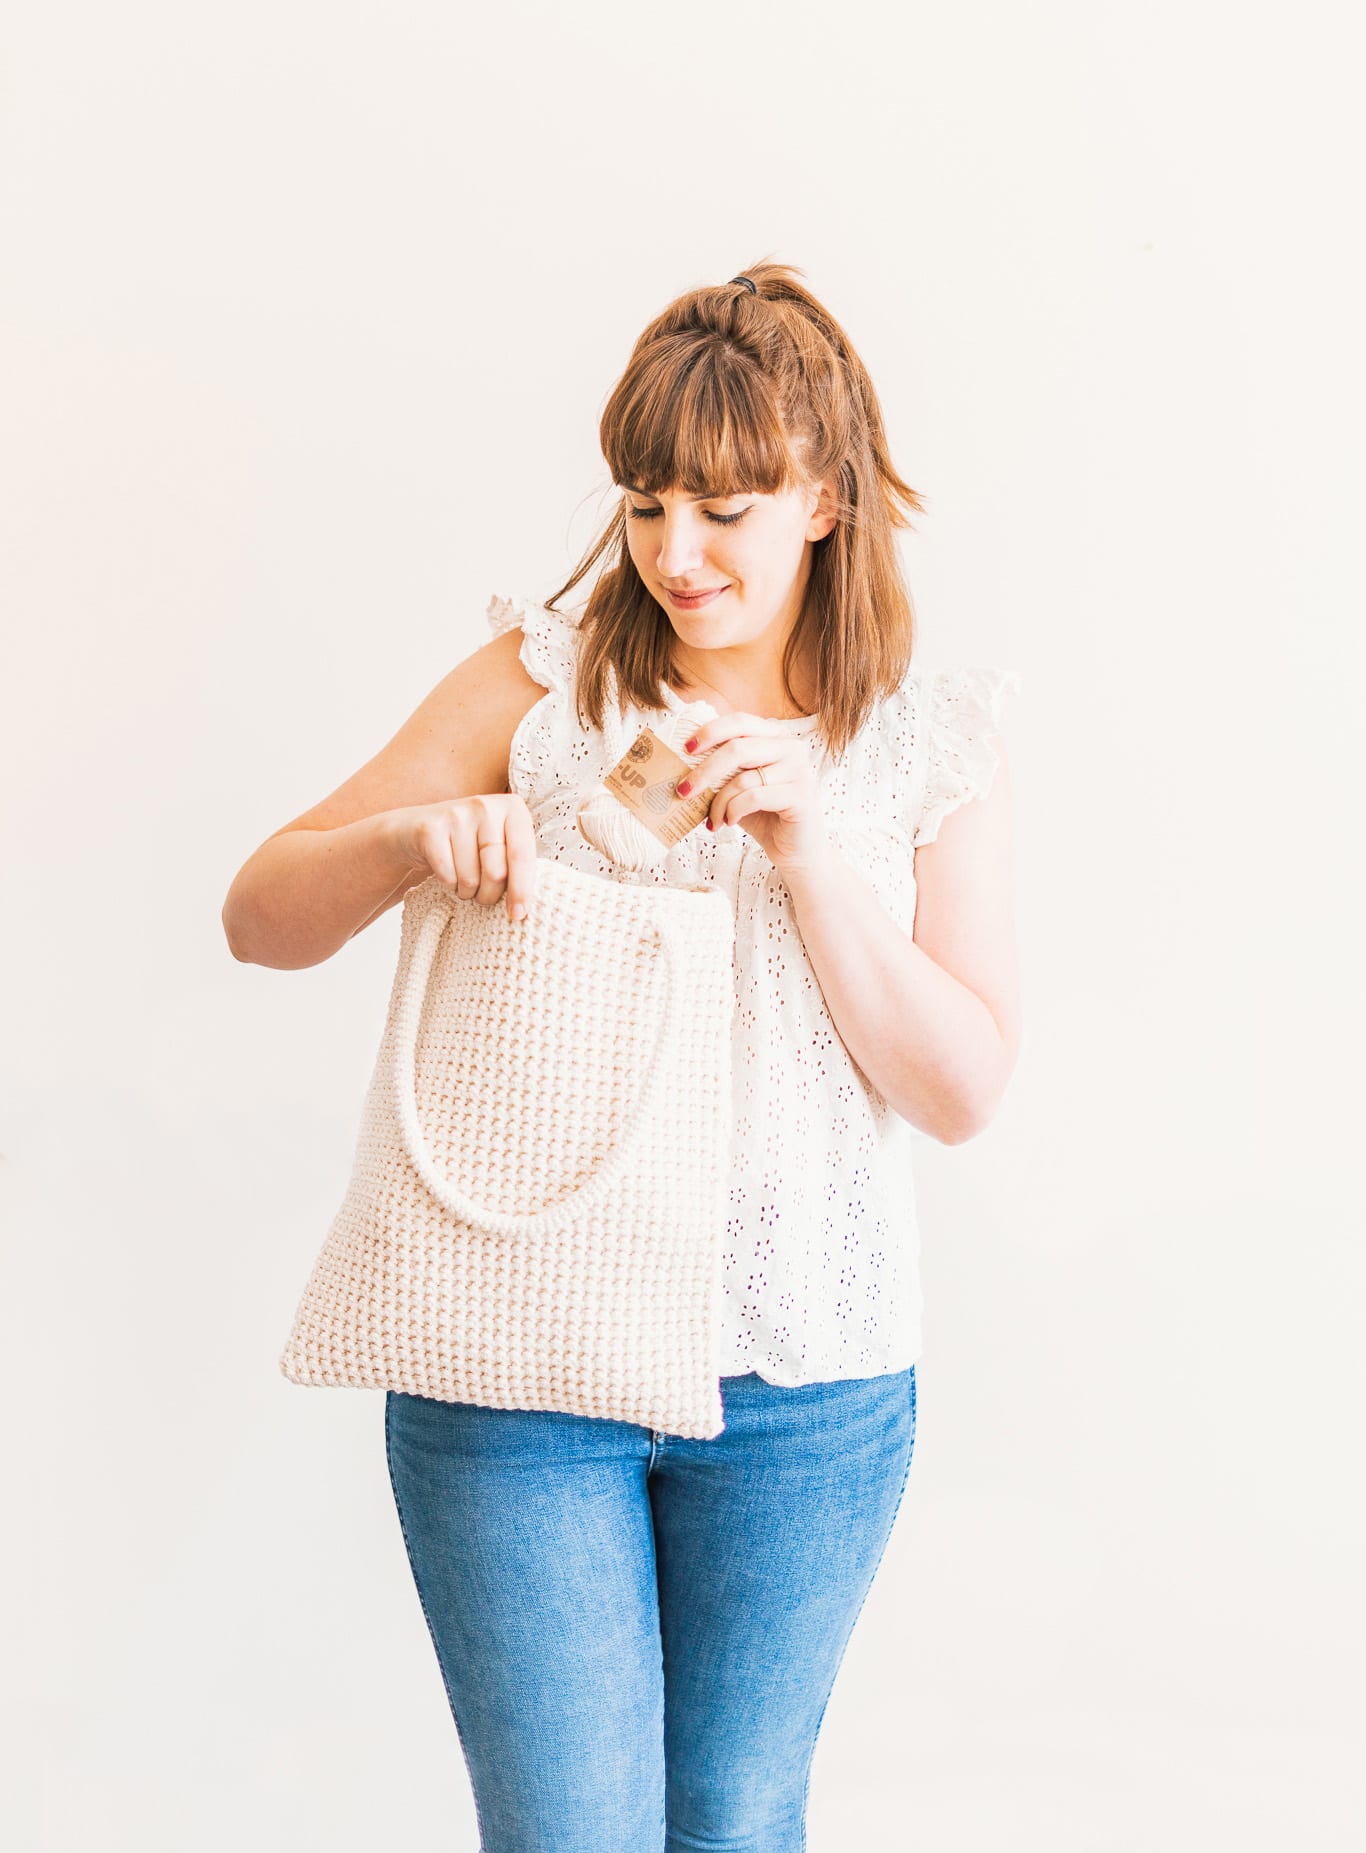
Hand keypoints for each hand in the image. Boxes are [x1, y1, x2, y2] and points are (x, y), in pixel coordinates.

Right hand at [385, 794, 538, 921]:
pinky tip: (447, 874)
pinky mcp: (430, 829)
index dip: (522, 889)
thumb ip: (517, 865)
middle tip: (484, 896)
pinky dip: (448, 885)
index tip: (518, 914)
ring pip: (470, 878)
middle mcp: (485, 806)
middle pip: (496, 872)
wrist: (414, 830)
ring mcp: (456, 814)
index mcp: (512, 808)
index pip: (522, 855)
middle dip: (490, 895)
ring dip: (467, 892)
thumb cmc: (469, 843)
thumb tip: (524, 908)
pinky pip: (447, 877)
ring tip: (464, 881)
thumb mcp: (499, 845)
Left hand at [675, 715, 832, 872]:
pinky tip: (729, 822)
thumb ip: (722, 769)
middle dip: (704, 771)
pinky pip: (754, 798)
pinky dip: (734, 811)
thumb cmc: (763, 814)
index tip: (685, 749)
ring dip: (719, 803)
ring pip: (743, 778)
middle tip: (683, 791)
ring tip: (713, 819)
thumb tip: (680, 762)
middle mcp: (792, 748)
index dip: (710, 732)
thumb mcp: (739, 786)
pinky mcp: (801, 796)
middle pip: (738, 748)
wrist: (794, 848)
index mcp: (776, 737)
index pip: (740, 721)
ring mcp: (799, 770)